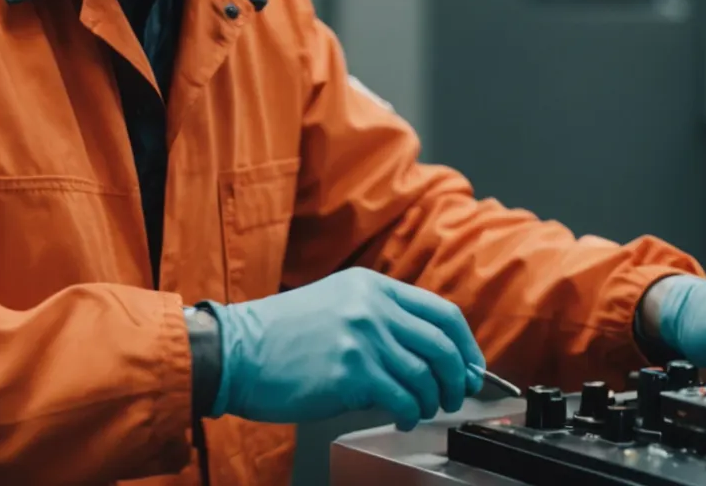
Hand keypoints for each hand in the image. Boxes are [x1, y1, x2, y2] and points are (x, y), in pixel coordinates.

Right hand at [210, 269, 486, 431]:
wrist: (234, 352)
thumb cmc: (280, 337)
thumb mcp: (337, 305)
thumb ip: (379, 319)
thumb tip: (426, 356)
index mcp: (373, 287)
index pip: (442, 312)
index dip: (466, 345)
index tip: (471, 367)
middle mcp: (373, 307)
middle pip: (442, 345)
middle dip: (458, 377)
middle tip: (455, 396)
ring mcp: (363, 338)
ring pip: (425, 375)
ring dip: (432, 400)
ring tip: (422, 410)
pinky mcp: (350, 372)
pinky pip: (402, 398)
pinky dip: (410, 414)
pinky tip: (403, 418)